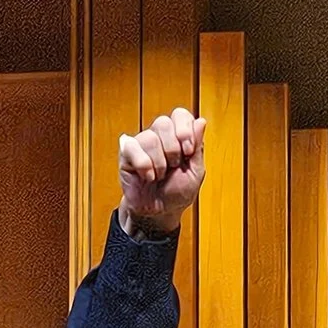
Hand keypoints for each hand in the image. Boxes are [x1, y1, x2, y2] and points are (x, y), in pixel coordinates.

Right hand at [118, 108, 206, 234]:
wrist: (160, 212)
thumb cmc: (177, 193)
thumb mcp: (195, 173)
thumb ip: (198, 148)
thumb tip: (200, 121)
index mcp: (178, 137)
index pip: (180, 115)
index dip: (185, 129)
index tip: (188, 150)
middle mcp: (159, 136)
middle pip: (163, 123)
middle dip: (173, 149)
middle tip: (174, 166)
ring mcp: (142, 143)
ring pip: (150, 137)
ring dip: (159, 163)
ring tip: (160, 176)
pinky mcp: (126, 153)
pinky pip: (133, 148)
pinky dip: (144, 166)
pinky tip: (148, 176)